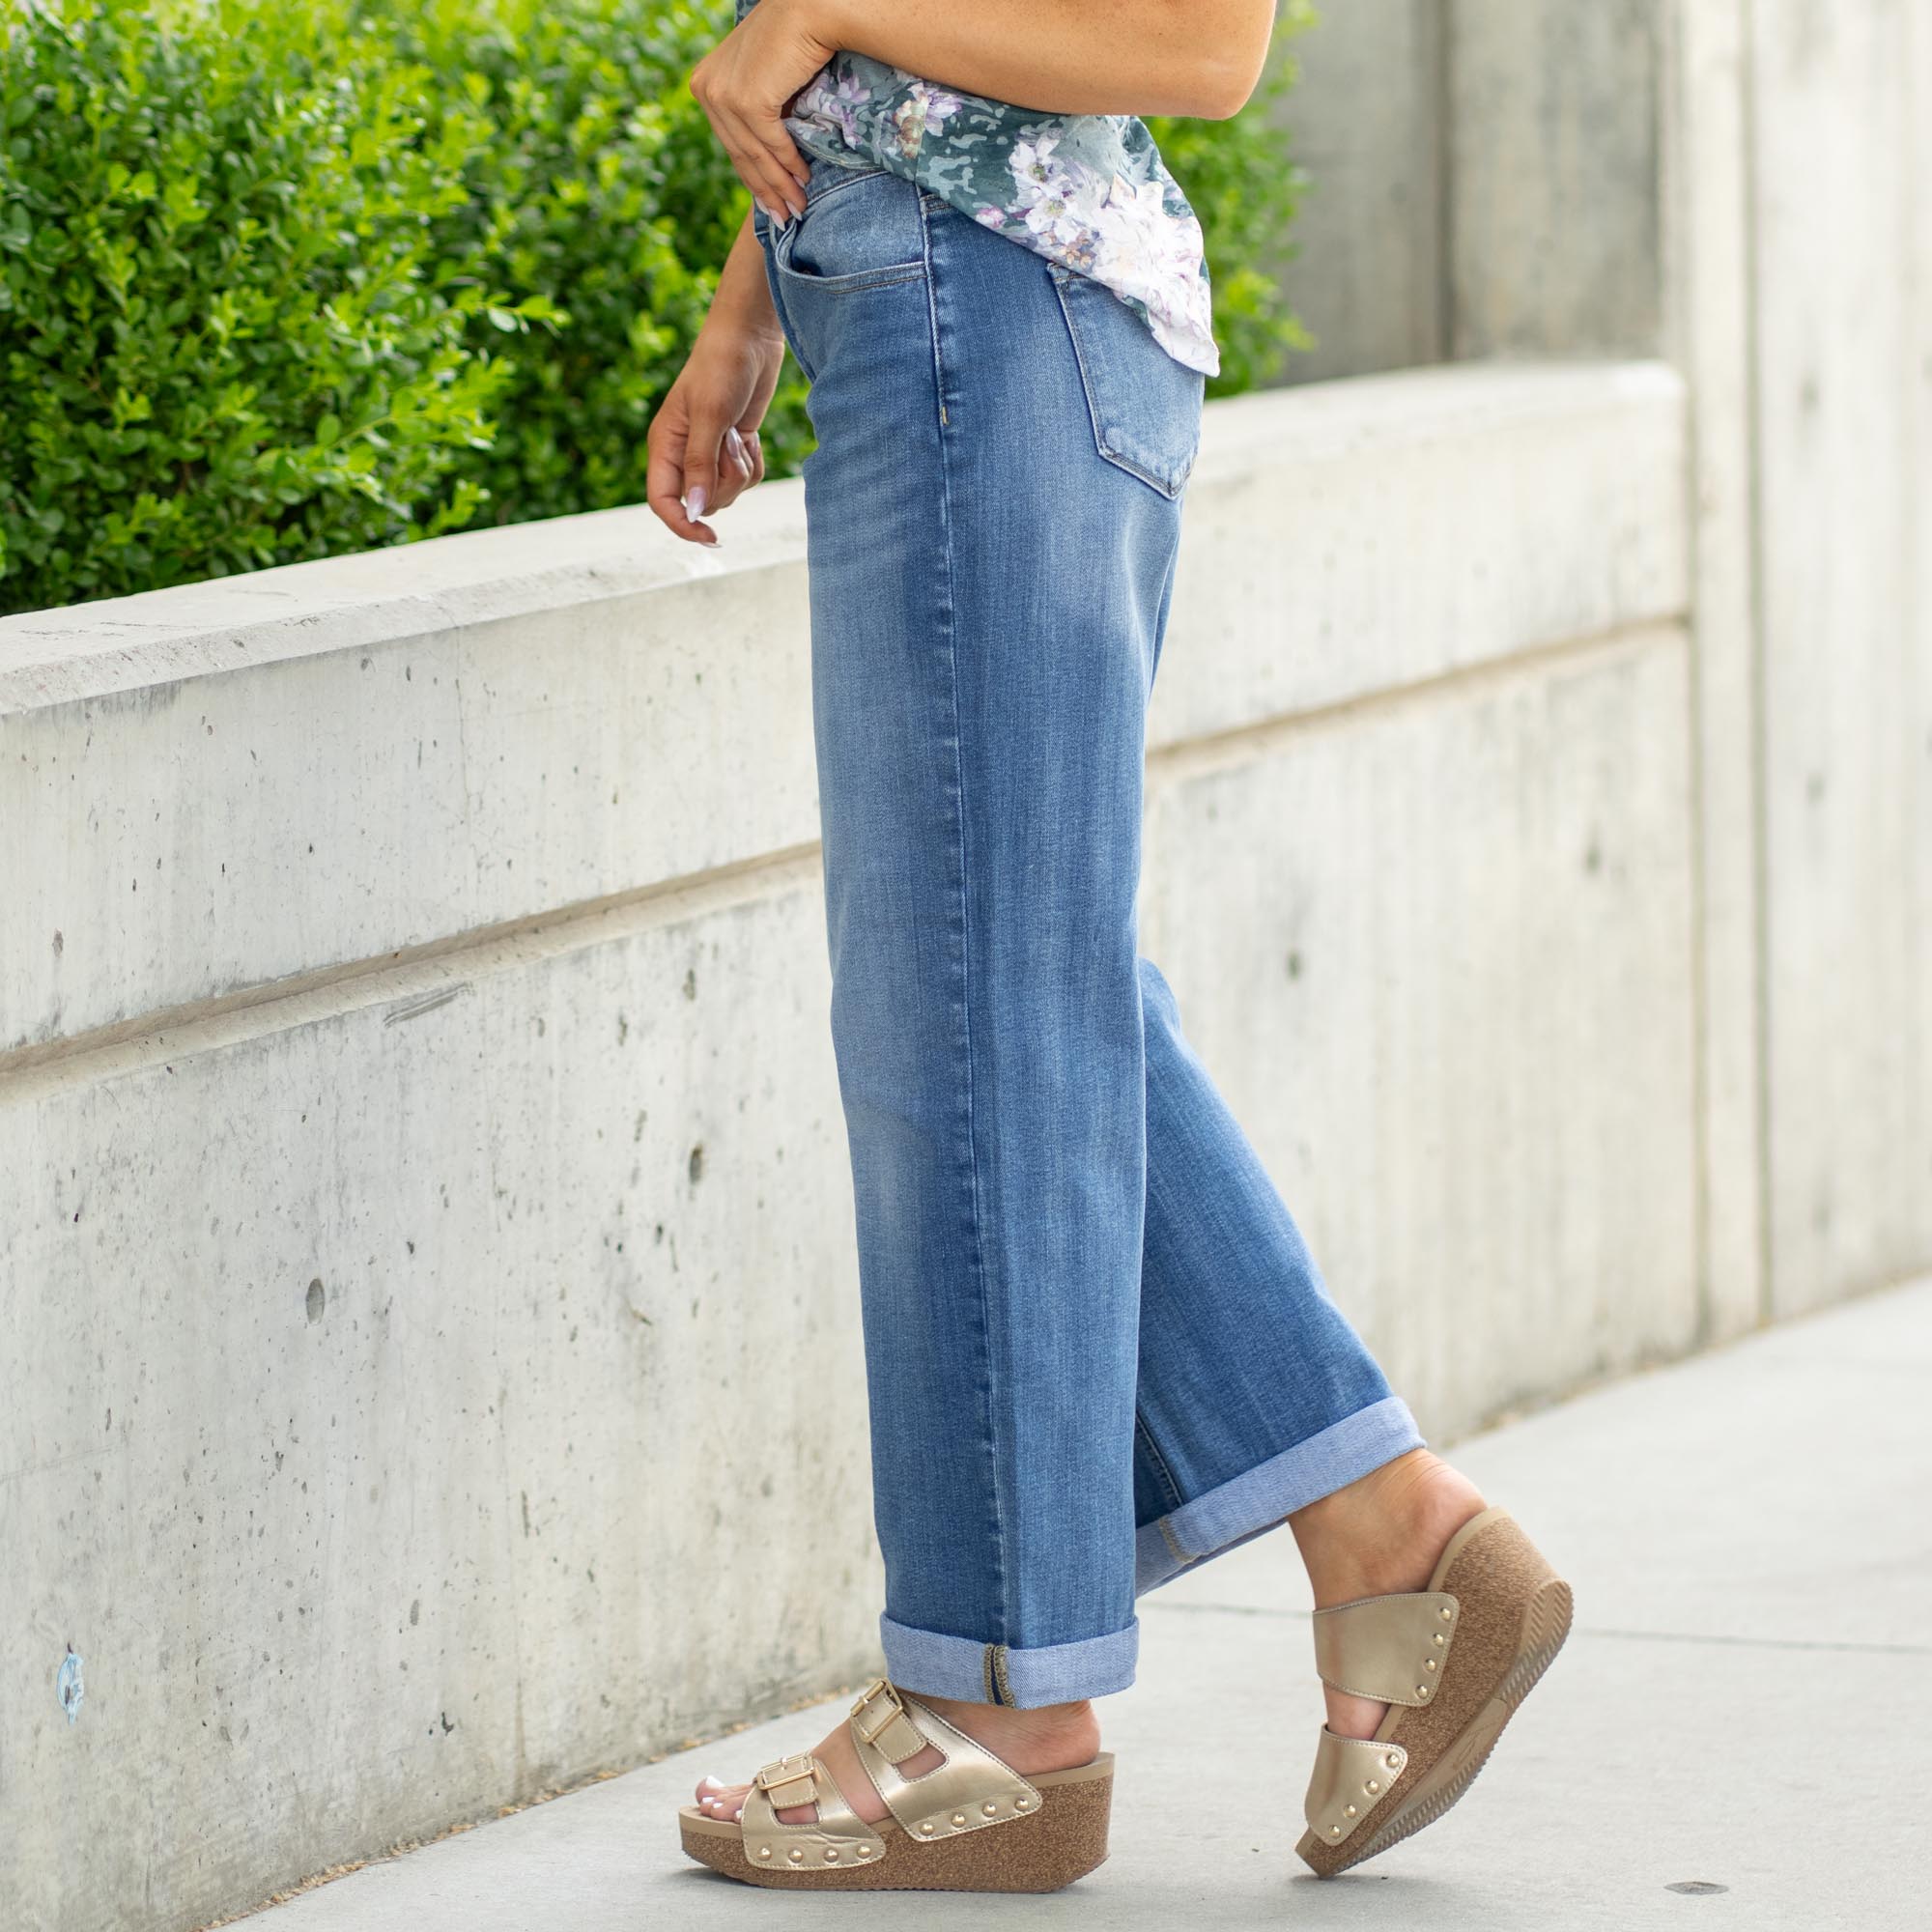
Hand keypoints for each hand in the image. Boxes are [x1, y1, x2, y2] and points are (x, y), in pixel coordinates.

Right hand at [646, 314, 785, 546]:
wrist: (751, 339)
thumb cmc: (722, 368)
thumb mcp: (711, 415)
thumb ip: (701, 464)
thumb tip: (696, 510)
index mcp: (664, 446)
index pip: (662, 502)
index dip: (682, 524)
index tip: (709, 536)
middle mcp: (683, 455)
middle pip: (702, 502)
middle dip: (724, 484)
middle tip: (732, 447)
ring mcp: (709, 454)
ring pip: (727, 494)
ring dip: (740, 472)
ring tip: (739, 435)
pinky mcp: (733, 450)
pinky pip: (747, 480)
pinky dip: (754, 464)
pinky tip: (750, 435)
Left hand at [690, 0, 837, 222]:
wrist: (809, 10)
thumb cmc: (791, 41)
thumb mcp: (762, 79)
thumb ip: (755, 111)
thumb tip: (765, 157)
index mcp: (704, 84)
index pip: (729, 141)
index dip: (751, 177)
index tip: (769, 203)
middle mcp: (707, 89)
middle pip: (739, 153)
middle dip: (765, 190)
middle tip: (786, 215)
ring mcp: (724, 95)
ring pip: (754, 154)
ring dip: (779, 185)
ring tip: (798, 206)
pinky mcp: (746, 100)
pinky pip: (771, 144)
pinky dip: (788, 164)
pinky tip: (802, 178)